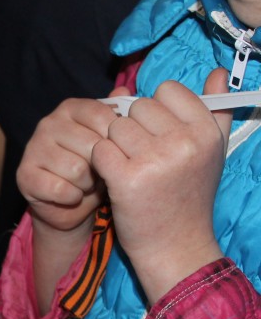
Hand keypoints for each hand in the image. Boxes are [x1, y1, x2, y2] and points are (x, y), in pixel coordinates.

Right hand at [19, 96, 119, 233]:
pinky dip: (72, 197)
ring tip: (85, 184)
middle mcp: (48, 123)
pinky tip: (71, 195)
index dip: (116, 141)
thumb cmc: (93, 168)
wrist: (68, 203)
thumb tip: (123, 91)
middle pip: (93, 145)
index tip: (114, 153)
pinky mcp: (24, 175)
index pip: (104, 117)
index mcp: (70, 108)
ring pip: (78, 170)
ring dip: (88, 184)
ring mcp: (33, 148)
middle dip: (102, 166)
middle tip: (98, 173)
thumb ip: (117, 115)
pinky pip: (62, 189)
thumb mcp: (110, 140)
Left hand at [91, 68, 231, 302]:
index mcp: (205, 131)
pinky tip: (113, 177)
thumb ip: (215, 111)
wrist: (175, 246)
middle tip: (140, 155)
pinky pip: (99, 150)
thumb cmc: (189, 197)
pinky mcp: (126, 179)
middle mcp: (184, 142)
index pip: (167, 90)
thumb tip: (218, 72)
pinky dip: (100, 163)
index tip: (156, 133)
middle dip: (132, 127)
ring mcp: (155, 160)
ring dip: (114, 145)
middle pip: (137, 107)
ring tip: (129, 167)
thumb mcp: (211, 152)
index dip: (154, 109)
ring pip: (115, 127)